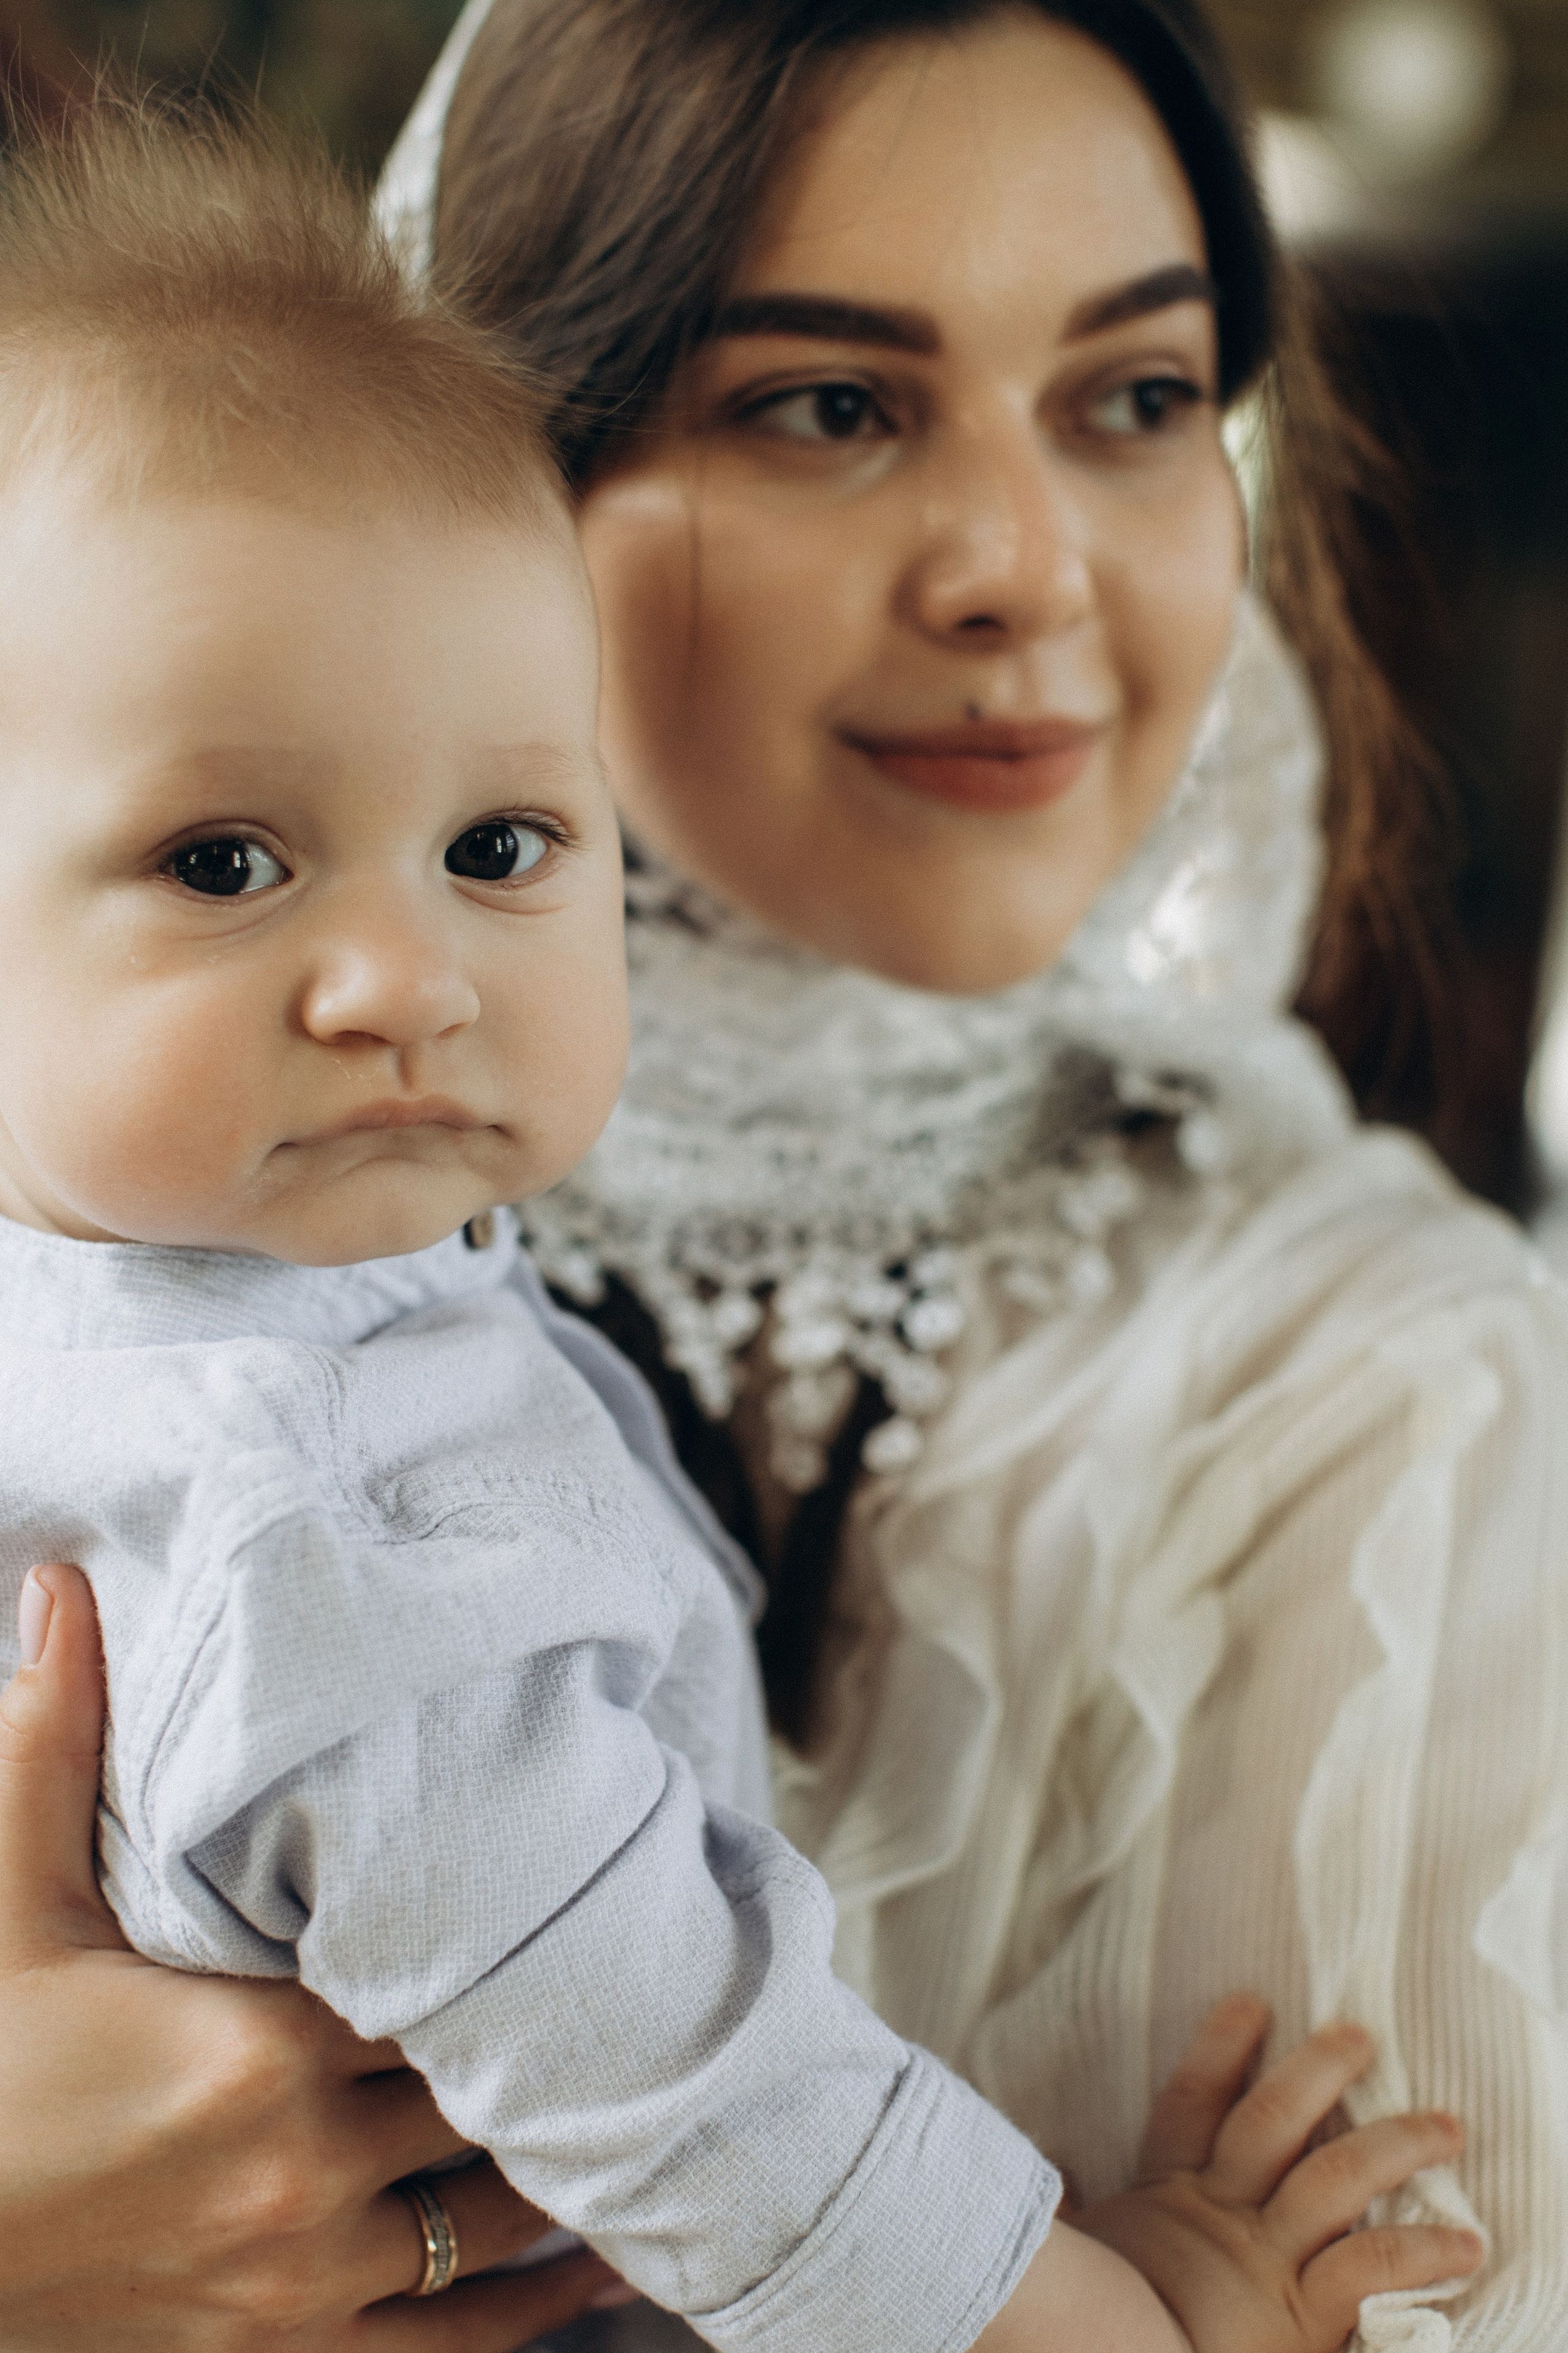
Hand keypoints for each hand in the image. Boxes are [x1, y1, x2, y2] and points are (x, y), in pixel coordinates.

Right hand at [0, 1564, 633, 2349]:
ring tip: (666, 2101)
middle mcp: (298, 2172)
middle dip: (557, 2036)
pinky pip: (453, 2349)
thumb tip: (62, 1585)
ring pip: (492, 2219)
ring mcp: (299, 2281)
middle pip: (487, 2090)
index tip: (595, 1882)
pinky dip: (539, 2311)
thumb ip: (48, 1740)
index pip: (440, 1975)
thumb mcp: (7, 1909)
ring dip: (572, 2164)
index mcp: (252, 2049)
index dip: (523, 1931)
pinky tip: (606, 2263)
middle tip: (653, 1978)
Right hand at [1078, 1995, 1485, 2352]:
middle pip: (1272, 2122)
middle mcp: (1222, 2215)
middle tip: (1359, 2034)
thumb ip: (1075, 2215)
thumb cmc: (1095, 2322)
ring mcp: (1265, 2260)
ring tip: (1446, 2126)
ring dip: (1395, 2147)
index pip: (1192, 2103)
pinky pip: (1370, 2267)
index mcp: (1167, 2198)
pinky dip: (1422, 2253)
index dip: (1221, 2049)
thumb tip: (1051, 2164)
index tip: (1253, 2001)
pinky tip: (1465, 2243)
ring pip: (1336, 2179)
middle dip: (1317, 2071)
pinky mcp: (1302, 2313)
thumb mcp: (1081, 2260)